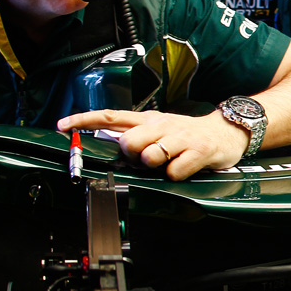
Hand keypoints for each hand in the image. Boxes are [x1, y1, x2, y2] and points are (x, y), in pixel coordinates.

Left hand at [58, 109, 249, 180]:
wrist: (227, 130)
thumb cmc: (189, 134)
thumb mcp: (160, 129)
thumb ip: (136, 136)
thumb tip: (112, 147)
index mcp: (149, 120)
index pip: (111, 116)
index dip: (85, 120)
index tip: (63, 125)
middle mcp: (161, 126)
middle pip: (129, 141)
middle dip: (131, 154)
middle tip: (144, 158)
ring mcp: (180, 138)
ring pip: (151, 155)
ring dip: (155, 165)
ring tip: (168, 162)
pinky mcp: (198, 151)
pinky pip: (175, 170)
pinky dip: (176, 175)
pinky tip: (184, 168)